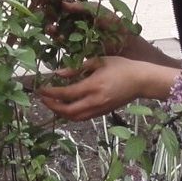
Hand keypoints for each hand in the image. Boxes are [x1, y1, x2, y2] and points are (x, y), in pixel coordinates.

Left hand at [36, 55, 153, 121]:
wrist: (141, 81)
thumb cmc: (121, 67)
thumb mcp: (98, 61)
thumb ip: (77, 68)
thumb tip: (58, 73)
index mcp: (93, 86)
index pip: (65, 94)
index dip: (50, 94)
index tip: (40, 89)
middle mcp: (95, 101)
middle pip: (67, 111)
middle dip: (52, 106)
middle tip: (43, 99)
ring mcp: (99, 109)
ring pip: (75, 118)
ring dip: (60, 113)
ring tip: (52, 104)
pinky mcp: (103, 113)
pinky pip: (83, 118)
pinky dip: (71, 115)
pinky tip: (66, 107)